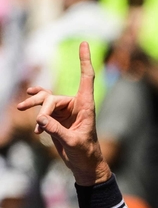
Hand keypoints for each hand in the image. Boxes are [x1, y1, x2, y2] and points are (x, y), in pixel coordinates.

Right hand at [16, 42, 110, 185]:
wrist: (84, 164)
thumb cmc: (85, 154)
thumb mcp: (73, 143)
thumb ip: (57, 131)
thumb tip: (41, 120)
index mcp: (86, 106)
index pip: (86, 78)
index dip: (84, 60)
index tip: (84, 43)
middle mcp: (76, 105)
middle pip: (54, 97)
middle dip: (43, 108)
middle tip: (40, 124)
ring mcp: (65, 111)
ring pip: (45, 101)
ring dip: (34, 105)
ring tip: (21, 109)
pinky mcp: (56, 119)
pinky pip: (42, 110)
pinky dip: (36, 116)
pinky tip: (33, 125)